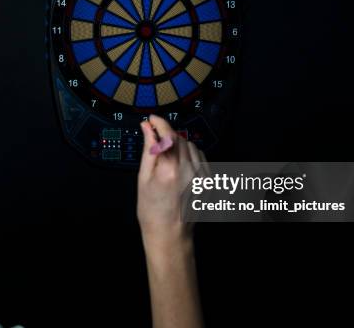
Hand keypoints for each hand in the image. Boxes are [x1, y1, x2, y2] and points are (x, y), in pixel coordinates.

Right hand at [137, 114, 206, 327]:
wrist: (169, 234)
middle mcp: (189, 170)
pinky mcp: (209, 181)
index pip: (168, 133)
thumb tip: (147, 128)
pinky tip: (180, 165)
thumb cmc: (152, 210)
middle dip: (167, 134)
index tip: (152, 119)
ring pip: (192, 146)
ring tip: (168, 158)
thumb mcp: (143, 178)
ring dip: (179, 144)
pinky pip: (201, 157)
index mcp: (170, 169)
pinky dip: (190, 155)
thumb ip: (149, 149)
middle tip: (156, 140)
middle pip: (180, 138)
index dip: (159, 122)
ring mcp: (202, 176)